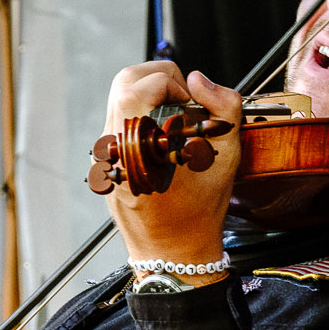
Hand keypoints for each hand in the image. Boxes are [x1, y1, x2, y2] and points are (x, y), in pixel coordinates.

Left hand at [102, 62, 243, 274]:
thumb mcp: (226, 155)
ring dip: (149, 97)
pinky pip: (117, 124)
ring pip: (118, 101)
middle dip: (157, 78)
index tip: (190, 102)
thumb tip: (198, 79)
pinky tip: (163, 142)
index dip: (171, 83)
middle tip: (183, 100)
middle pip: (122, 82)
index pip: (137, 86)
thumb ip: (223, 106)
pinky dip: (141, 119)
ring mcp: (102, 156)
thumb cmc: (201, 208)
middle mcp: (110, 148)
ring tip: (176, 121)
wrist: (172, 251)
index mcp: (135, 146)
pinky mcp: (102, 163)